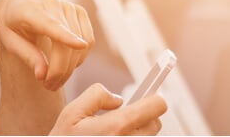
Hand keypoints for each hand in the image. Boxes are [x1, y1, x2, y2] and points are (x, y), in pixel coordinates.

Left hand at [0, 0, 93, 89]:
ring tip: (54, 78)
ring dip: (71, 68)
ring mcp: (69, 7)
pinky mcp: (80, 11)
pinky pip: (89, 40)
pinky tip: (66, 63)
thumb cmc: (12, 23)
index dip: (66, 36)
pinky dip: (80, 57)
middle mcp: (52, 5)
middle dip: (60, 71)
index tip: (80, 46)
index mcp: (30, 10)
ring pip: (81, 45)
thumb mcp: (9, 40)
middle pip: (65, 45)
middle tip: (48, 86)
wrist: (20, 1)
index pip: (50, 24)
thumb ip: (27, 56)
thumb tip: (42, 75)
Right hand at [50, 83, 166, 135]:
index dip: (152, 98)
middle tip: (121, 117)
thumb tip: (118, 99)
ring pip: (148, 136)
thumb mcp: (72, 112)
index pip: (158, 106)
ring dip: (136, 131)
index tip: (144, 98)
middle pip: (155, 123)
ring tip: (112, 132)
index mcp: (117, 126)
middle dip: (142, 116)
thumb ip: (96, 96)